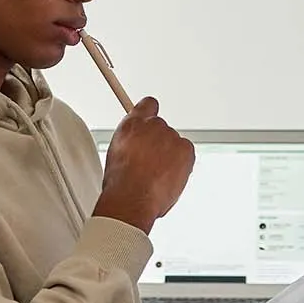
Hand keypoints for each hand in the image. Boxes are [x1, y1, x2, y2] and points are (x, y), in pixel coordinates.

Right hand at [93, 97, 193, 232]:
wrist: (132, 198)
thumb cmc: (121, 183)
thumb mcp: (116, 153)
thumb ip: (131, 141)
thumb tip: (135, 145)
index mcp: (132, 125)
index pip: (148, 105)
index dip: (151, 114)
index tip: (151, 122)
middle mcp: (153, 125)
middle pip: (162, 129)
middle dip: (159, 144)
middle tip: (151, 164)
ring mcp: (170, 136)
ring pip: (175, 144)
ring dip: (170, 156)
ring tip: (156, 175)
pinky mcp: (185, 148)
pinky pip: (187, 153)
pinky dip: (182, 163)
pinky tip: (168, 176)